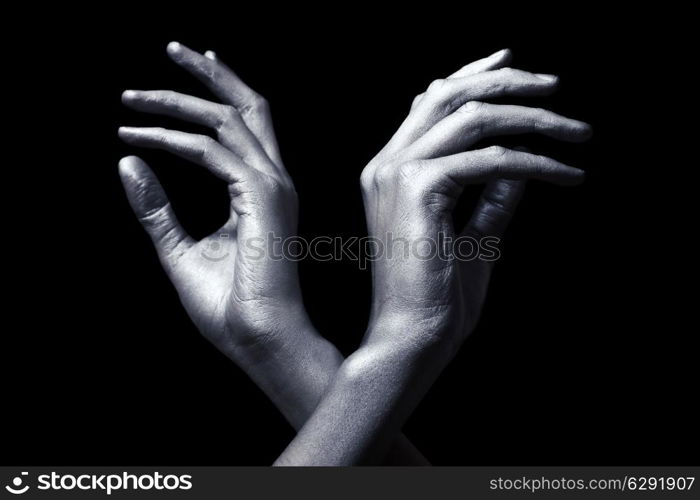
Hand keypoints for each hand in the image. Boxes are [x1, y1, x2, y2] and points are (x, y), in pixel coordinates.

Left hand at [119, 42, 426, 463]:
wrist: (260, 341)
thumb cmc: (229, 307)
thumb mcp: (180, 250)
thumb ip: (157, 208)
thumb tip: (127, 163)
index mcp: (262, 193)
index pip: (246, 128)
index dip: (215, 95)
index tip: (173, 82)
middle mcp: (275, 181)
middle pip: (250, 106)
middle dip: (211, 73)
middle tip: (173, 48)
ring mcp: (273, 186)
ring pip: (230, 117)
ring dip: (179, 100)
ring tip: (131, 97)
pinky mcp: (262, 196)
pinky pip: (213, 149)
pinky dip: (174, 137)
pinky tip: (139, 136)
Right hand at [361, 48, 590, 356]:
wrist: (412, 337)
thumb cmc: (438, 296)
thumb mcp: (474, 235)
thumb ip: (491, 196)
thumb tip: (520, 163)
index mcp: (391, 170)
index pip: (430, 103)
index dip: (473, 74)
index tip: (513, 62)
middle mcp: (386, 163)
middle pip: (450, 95)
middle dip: (509, 83)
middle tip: (558, 89)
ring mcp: (397, 172)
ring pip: (473, 117)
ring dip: (535, 120)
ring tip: (579, 135)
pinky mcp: (418, 188)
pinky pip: (490, 159)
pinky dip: (535, 162)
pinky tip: (565, 175)